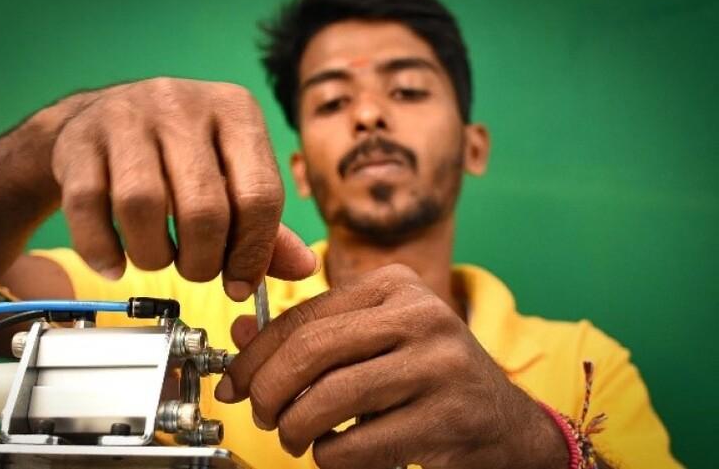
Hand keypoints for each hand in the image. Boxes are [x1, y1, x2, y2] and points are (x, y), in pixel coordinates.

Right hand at [50, 77, 315, 299]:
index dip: (254, 253)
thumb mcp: (231, 176)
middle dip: (202, 261)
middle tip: (197, 271)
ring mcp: (126, 116)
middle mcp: (183, 105)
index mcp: (236, 112)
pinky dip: (102, 250)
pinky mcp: (79, 139)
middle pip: (203, 208)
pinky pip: (87, 206)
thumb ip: (266, 225)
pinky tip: (115, 263)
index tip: (239, 284)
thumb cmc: (180, 156)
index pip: (261, 195)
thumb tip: (304, 267)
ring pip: (142, 207)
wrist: (99, 120)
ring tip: (158, 259)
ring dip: (153, 256)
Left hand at [217, 264, 567, 467]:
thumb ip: (311, 336)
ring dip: (295, 429)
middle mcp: (421, 315)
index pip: (305, 315)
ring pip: (329, 399)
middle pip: (312, 351)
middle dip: (269, 391)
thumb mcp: (373, 343)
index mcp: (396, 286)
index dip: (256, 354)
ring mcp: (439, 365)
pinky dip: (331, 457)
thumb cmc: (427, 377)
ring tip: (296, 438)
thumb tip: (240, 337)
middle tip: (262, 415)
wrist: (503, 422)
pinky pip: (358, 444)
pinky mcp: (447, 418)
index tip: (234, 383)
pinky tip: (336, 453)